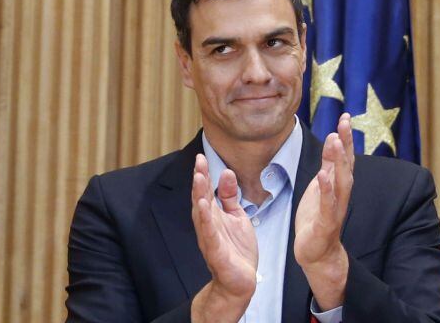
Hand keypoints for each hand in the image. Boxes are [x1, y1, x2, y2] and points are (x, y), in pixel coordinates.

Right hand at [190, 154, 256, 321]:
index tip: (201, 157)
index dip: (203, 174)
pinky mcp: (216, 252)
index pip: (205, 191)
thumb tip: (226, 172)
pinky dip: (206, 220)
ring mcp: (210, 238)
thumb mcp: (236, 217)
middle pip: (200, 198)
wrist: (240, 282)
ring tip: (199, 178)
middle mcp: (207, 224)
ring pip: (202, 214)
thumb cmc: (237, 250)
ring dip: (199, 195)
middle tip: (199, 162)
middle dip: (199, 180)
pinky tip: (204, 207)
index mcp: (213, 215)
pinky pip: (209, 234)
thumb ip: (229, 196)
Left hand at [294, 113, 353, 309]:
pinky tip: (323, 175)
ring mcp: (335, 208)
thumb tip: (332, 140)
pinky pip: (328, 204)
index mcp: (338, 184)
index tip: (345, 116)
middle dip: (346, 142)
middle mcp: (341, 193)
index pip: (344, 157)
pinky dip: (326, 189)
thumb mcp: (320, 186)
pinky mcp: (326, 222)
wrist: (316, 252)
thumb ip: (327, 165)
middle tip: (345, 121)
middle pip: (346, 164)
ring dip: (339, 161)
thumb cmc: (317, 218)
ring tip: (336, 141)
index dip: (345, 137)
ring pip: (341, 181)